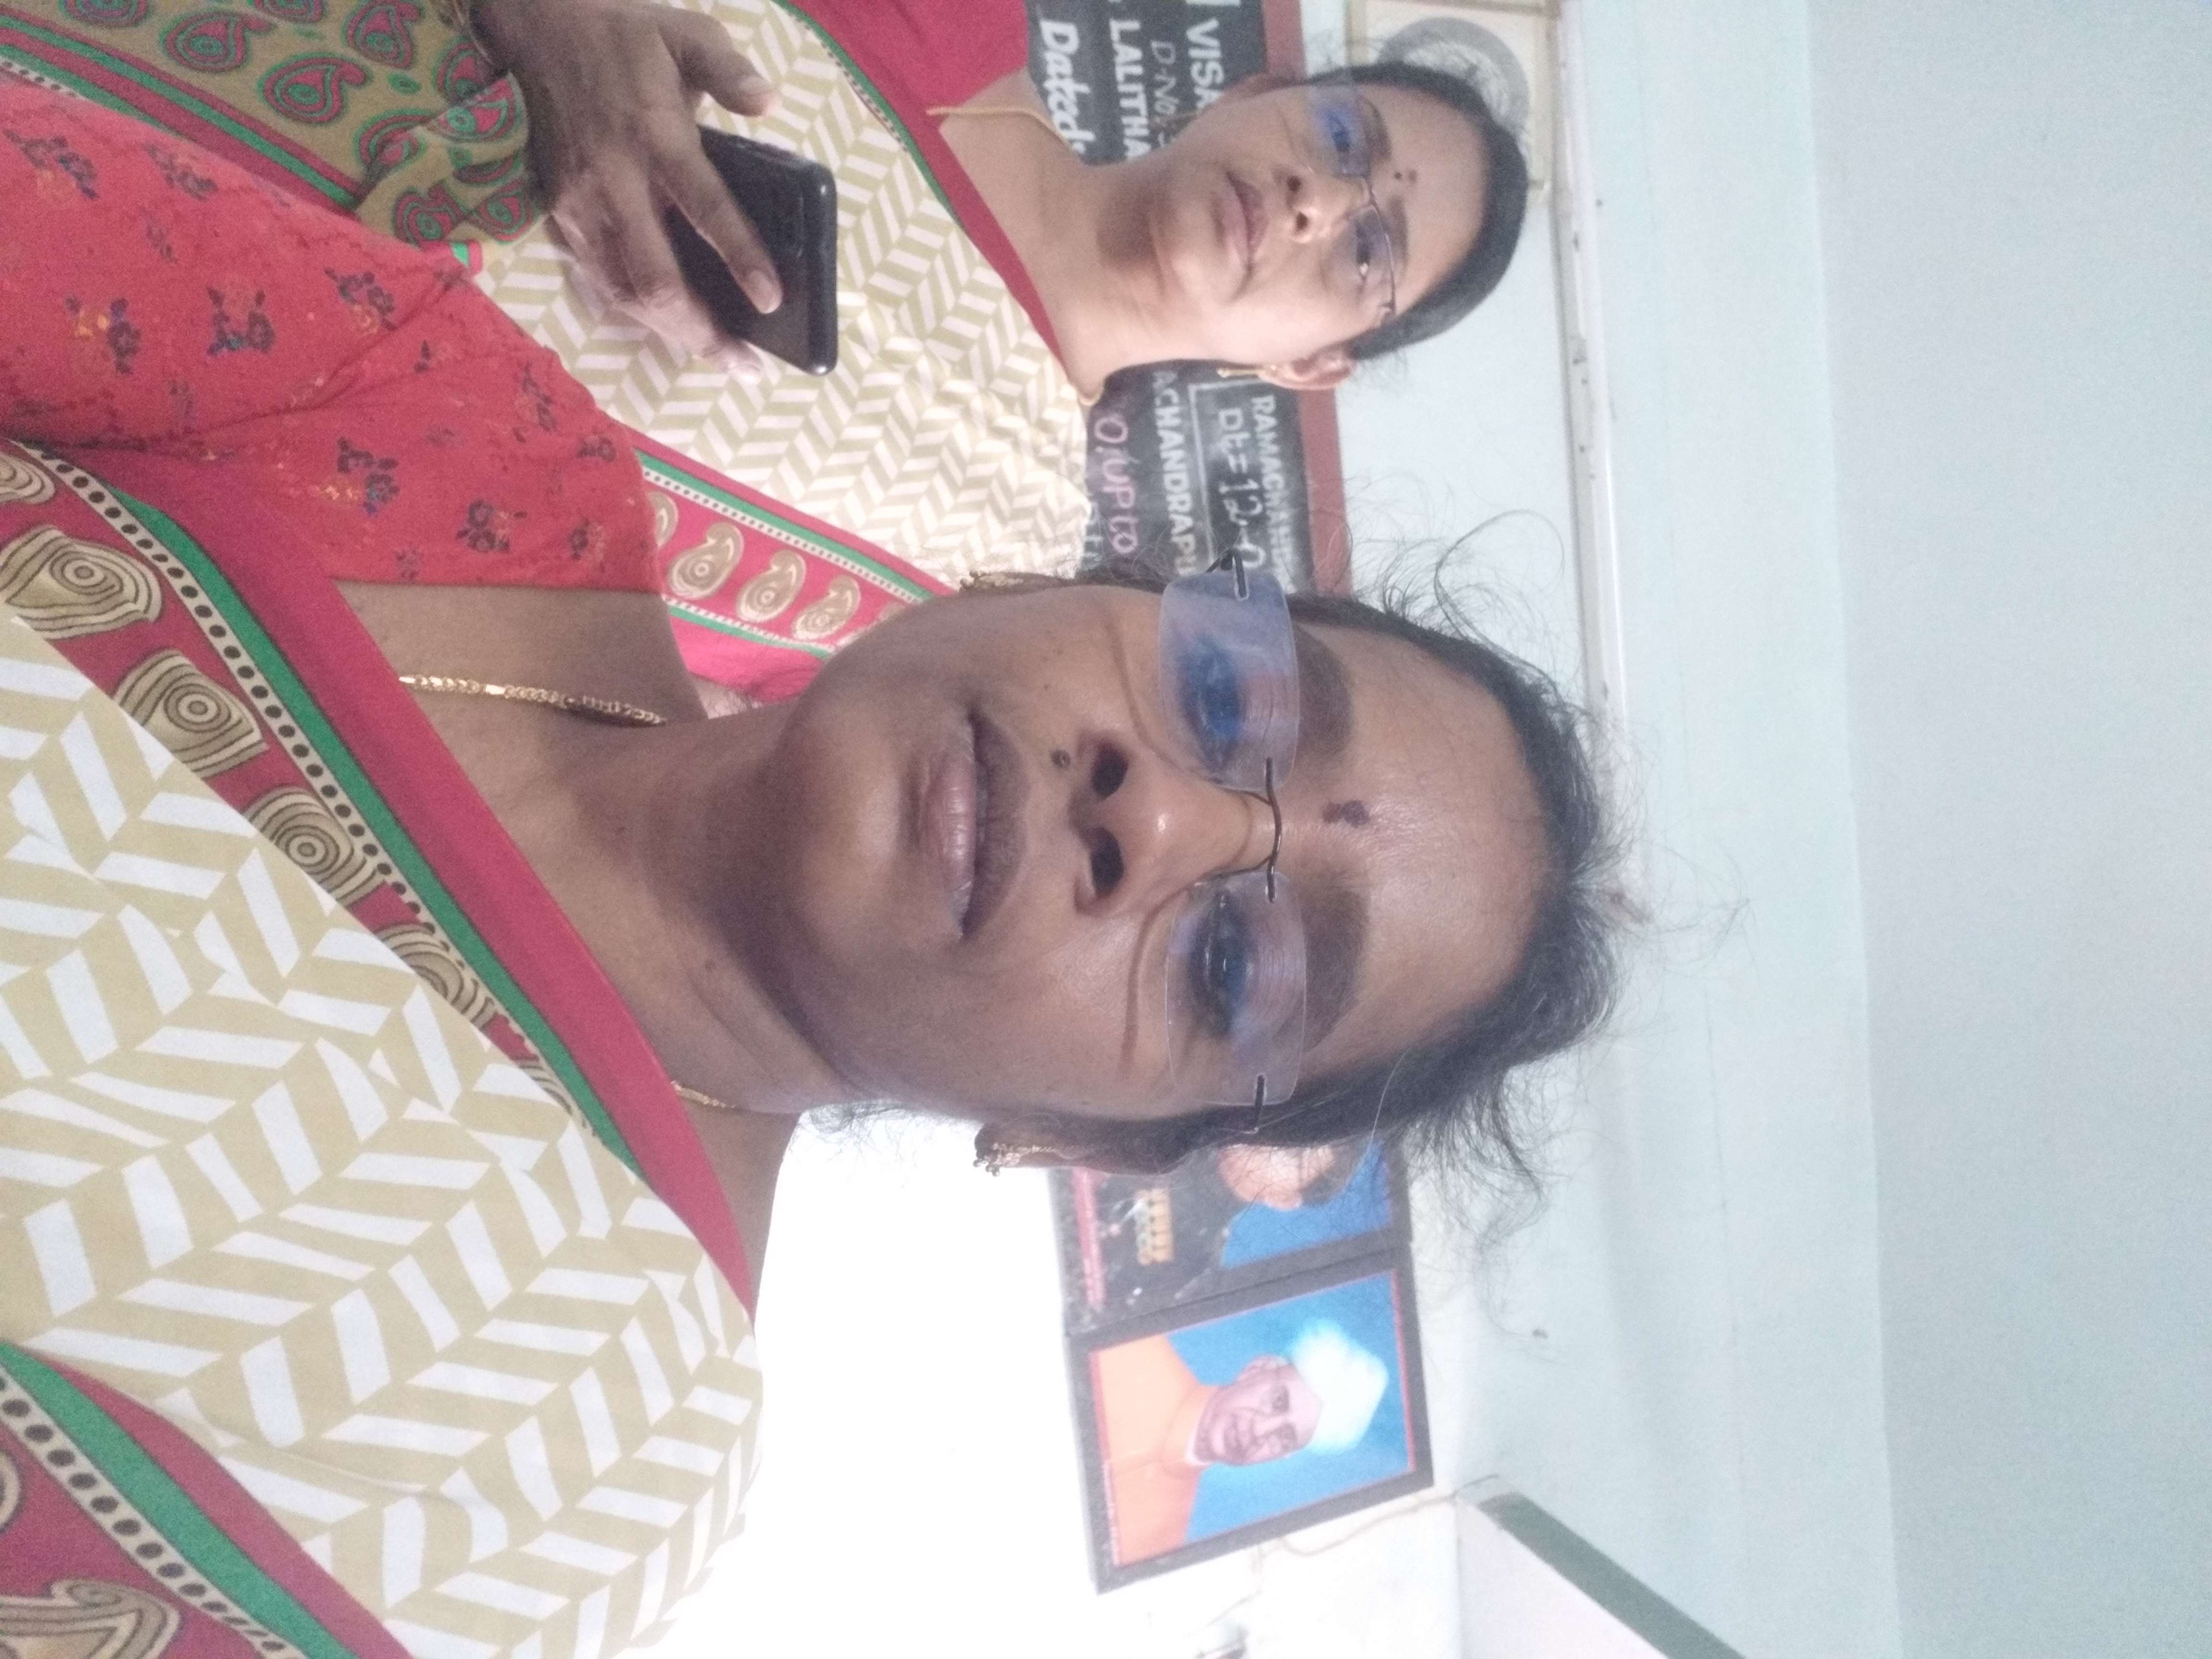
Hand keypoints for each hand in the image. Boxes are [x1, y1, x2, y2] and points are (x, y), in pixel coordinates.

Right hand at [473, 0, 781, 376]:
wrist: (538, 26)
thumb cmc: (625, 34)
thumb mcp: (687, 32)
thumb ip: (730, 70)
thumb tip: (767, 102)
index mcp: (655, 134)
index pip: (704, 206)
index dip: (739, 256)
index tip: (770, 301)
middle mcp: (614, 179)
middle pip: (655, 279)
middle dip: (702, 330)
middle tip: (746, 362)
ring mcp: (581, 203)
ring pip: (623, 293)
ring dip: (671, 334)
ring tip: (718, 356)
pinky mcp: (560, 214)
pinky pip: (600, 281)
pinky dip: (637, 314)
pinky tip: (671, 330)